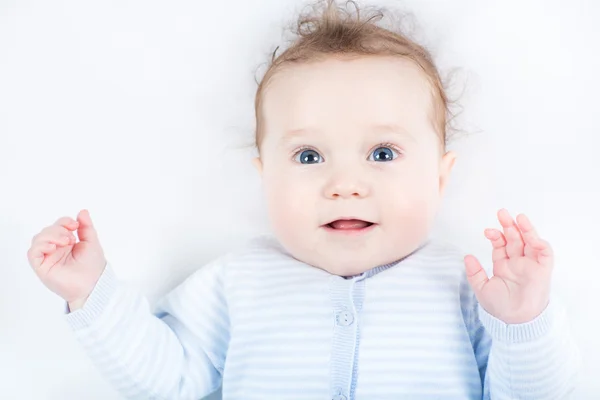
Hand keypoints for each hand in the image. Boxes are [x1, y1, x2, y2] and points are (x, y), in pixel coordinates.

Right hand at [27, 209, 106, 305]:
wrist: (93, 284)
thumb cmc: (92, 265)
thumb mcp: (91, 241)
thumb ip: (86, 227)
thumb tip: (82, 211)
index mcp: (65, 243)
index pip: (57, 226)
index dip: (64, 221)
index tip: (75, 224)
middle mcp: (54, 250)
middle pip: (47, 231)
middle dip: (58, 229)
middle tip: (70, 237)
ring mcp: (47, 258)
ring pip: (38, 239)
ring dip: (50, 236)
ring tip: (65, 242)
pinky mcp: (42, 267)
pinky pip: (33, 253)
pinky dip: (41, 246)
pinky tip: (53, 247)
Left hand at [464, 209, 552, 323]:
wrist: (516, 321)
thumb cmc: (500, 307)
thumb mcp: (482, 288)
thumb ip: (474, 273)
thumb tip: (467, 256)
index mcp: (503, 265)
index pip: (500, 245)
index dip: (495, 236)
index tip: (487, 231)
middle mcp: (517, 262)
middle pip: (514, 239)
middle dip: (508, 225)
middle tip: (501, 213)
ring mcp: (530, 265)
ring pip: (530, 241)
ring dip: (525, 229)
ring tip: (518, 217)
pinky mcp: (543, 270)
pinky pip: (544, 252)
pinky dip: (539, 242)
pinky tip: (531, 236)